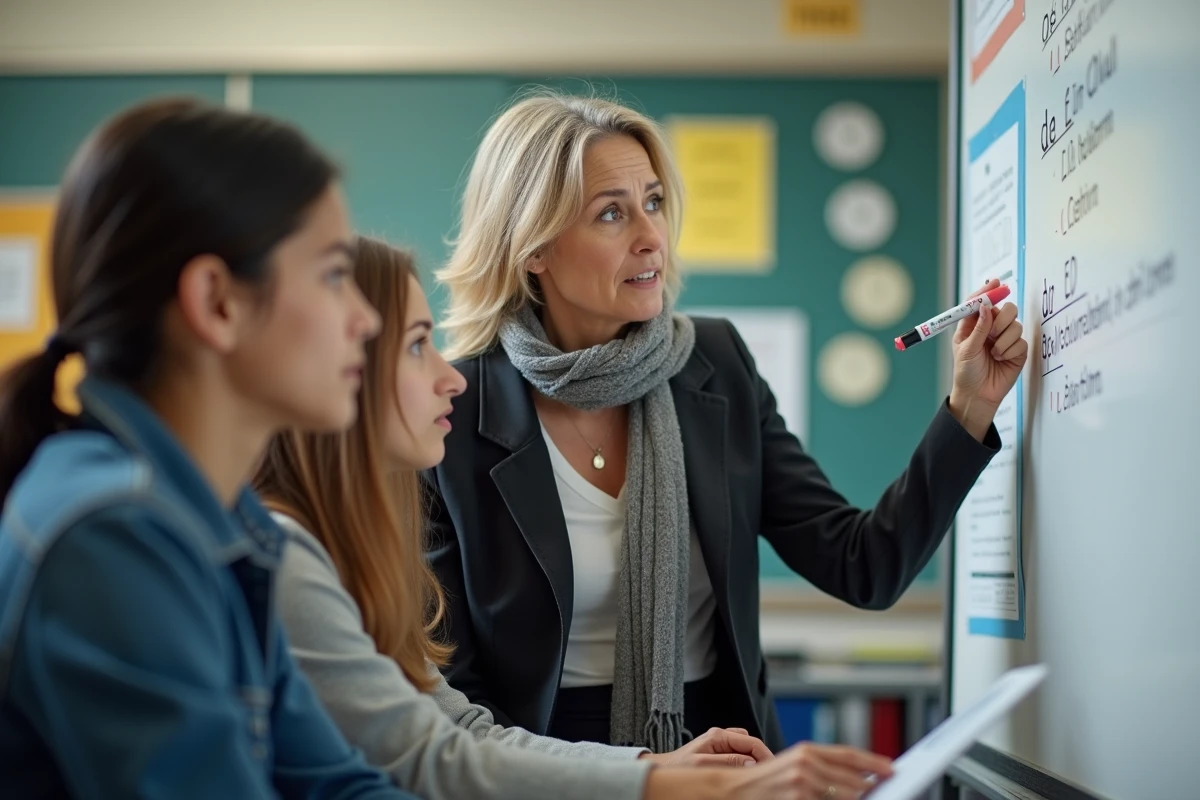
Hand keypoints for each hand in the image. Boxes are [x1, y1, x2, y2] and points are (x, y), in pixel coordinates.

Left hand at [640, 727, 773, 766]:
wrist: (664, 768)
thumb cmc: (679, 766)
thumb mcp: (703, 764)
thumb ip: (728, 761)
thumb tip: (751, 762)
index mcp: (718, 736)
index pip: (752, 742)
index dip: (766, 756)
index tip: (774, 770)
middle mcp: (721, 736)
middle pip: (752, 744)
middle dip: (762, 758)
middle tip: (767, 774)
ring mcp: (720, 742)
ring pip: (747, 748)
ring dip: (754, 759)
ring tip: (755, 774)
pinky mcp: (719, 749)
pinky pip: (739, 753)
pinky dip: (745, 761)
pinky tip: (743, 772)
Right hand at [719, 742, 892, 799]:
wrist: (734, 790)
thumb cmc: (764, 781)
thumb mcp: (793, 766)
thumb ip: (822, 768)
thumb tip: (856, 777)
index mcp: (805, 750)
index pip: (848, 754)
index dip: (872, 761)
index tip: (890, 768)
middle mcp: (805, 763)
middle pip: (851, 777)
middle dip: (869, 786)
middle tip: (884, 789)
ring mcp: (801, 783)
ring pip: (844, 794)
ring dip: (857, 798)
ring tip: (869, 798)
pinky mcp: (797, 799)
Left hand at [950, 277, 1028, 439]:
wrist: (978, 395)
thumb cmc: (966, 372)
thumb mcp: (967, 349)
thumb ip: (978, 328)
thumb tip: (987, 308)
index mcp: (974, 325)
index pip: (981, 302)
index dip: (988, 291)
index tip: (995, 283)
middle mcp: (991, 328)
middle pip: (1006, 308)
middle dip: (1002, 317)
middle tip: (993, 332)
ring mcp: (1005, 338)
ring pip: (1015, 324)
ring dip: (1004, 338)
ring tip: (994, 353)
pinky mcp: (1017, 350)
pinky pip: (1021, 340)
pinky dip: (1010, 350)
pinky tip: (1001, 359)